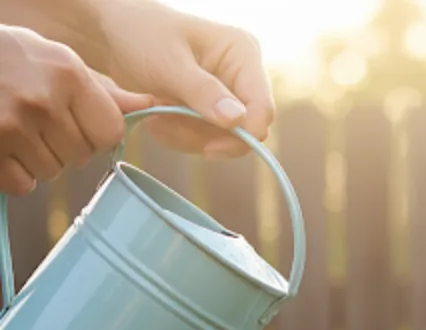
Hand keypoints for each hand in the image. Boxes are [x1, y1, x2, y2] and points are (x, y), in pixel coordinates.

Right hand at [0, 27, 150, 195]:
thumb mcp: (55, 60)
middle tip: (38, 120)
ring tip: (17, 128)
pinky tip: (3, 145)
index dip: (95, 133)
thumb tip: (147, 105)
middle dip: (64, 145)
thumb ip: (100, 90)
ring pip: (52, 173)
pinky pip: (22, 185)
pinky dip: (14, 172)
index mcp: (66, 75)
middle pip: (81, 156)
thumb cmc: (8, 58)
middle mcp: (41, 102)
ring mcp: (11, 128)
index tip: (76, 121)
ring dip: (37, 158)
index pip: (110, 133)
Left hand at [90, 0, 273, 157]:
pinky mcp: (212, 111)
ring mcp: (228, 95)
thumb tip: (237, 120)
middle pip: (244, 131)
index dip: (242, 135)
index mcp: (243, 53)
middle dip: (205, 136)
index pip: (261, 108)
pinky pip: (207, 141)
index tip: (208, 148)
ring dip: (187, 137)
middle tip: (167, 123)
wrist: (110, 34)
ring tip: (156, 116)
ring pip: (224, 141)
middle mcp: (242, 76)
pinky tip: (159, 118)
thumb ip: (202, 92)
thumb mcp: (168, 62)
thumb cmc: (138, 33)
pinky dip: (181, 137)